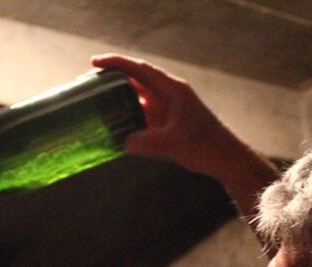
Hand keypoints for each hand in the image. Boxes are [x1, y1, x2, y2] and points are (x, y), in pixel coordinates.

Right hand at [92, 53, 241, 178]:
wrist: (223, 158)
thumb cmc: (205, 146)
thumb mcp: (175, 143)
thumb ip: (149, 142)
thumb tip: (124, 142)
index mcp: (171, 89)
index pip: (139, 70)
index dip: (117, 64)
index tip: (95, 63)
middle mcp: (167, 94)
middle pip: (135, 80)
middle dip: (111, 80)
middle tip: (88, 85)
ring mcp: (166, 108)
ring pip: (136, 98)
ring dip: (117, 99)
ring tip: (95, 103)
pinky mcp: (165, 122)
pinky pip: (140, 114)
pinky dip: (126, 117)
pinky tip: (113, 125)